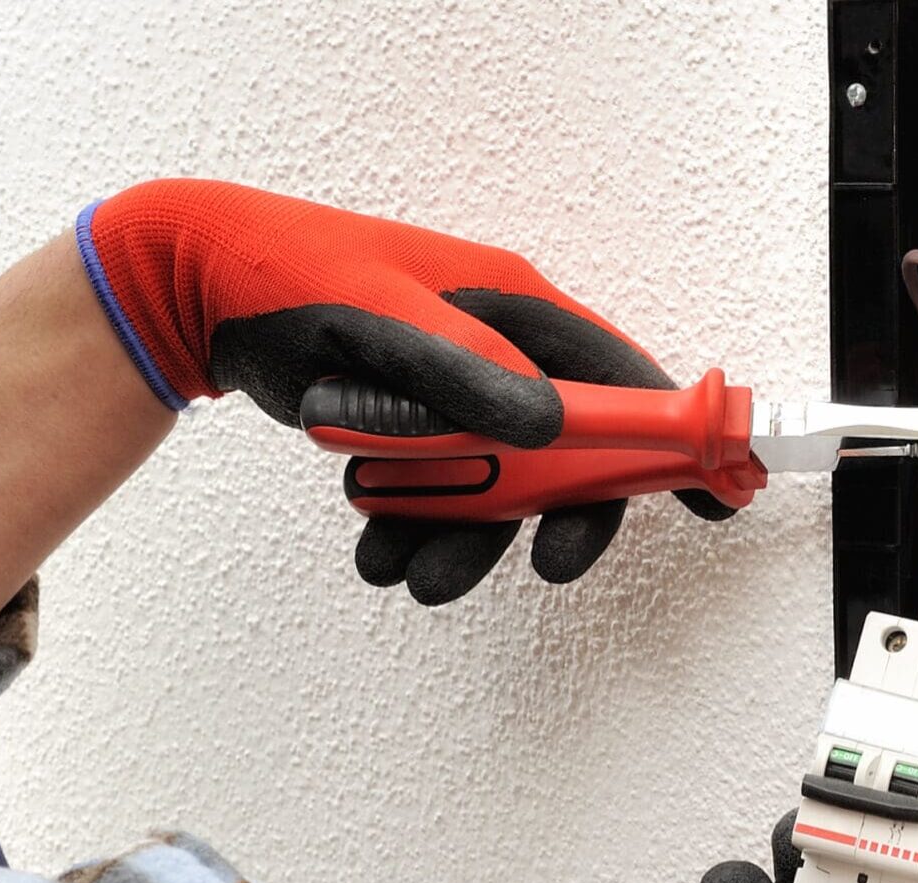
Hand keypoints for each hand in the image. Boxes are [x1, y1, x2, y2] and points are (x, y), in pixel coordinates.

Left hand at [79, 180, 730, 602]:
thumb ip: (465, 372)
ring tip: (401, 569)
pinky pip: (439, 498)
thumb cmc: (288, 277)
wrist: (201, 291)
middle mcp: (498, 353)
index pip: (623, 380)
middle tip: (535, 569)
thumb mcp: (379, 318)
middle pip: (566, 458)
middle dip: (546, 521)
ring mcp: (457, 395)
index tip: (715, 499)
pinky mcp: (415, 429)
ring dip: (459, 541)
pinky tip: (373, 546)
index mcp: (514, 309)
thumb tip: (550, 429)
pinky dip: (413, 531)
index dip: (674, 440)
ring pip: (496, 493)